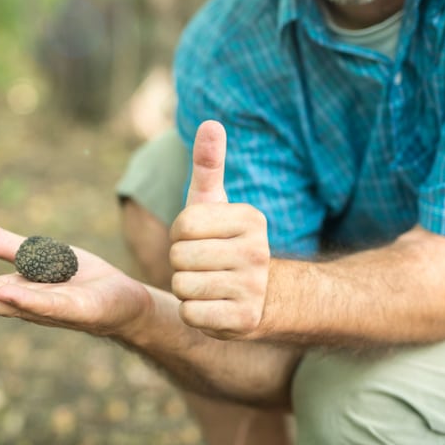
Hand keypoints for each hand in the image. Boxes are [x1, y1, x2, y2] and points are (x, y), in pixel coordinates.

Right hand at [0, 224, 153, 337]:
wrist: (124, 300)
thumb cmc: (78, 281)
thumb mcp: (36, 255)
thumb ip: (2, 246)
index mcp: (18, 291)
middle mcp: (31, 304)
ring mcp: (54, 310)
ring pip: (16, 305)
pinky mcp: (79, 310)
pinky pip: (50, 304)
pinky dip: (28, 299)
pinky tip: (8, 292)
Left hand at [169, 120, 270, 340]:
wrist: (264, 297)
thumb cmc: (225, 242)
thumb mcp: (216, 203)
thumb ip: (209, 165)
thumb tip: (211, 122)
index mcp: (250, 219)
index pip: (184, 224)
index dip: (180, 234)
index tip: (197, 239)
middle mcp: (257, 252)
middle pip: (180, 256)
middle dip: (181, 263)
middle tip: (203, 265)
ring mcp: (253, 288)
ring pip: (182, 286)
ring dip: (186, 288)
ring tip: (208, 284)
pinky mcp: (244, 321)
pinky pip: (190, 314)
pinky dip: (192, 312)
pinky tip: (212, 306)